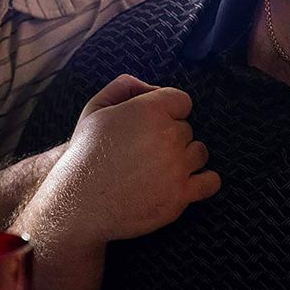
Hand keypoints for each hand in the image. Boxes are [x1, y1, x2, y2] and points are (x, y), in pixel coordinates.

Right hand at [34, 74, 219, 244]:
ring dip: (185, 158)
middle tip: (146, 152)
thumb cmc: (85, 154)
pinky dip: (204, 181)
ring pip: (199, 153)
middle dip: (171, 137)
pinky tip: (186, 182)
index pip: (182, 101)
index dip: (169, 112)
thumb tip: (152, 89)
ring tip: (160, 169)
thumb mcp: (95, 109)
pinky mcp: (181, 195)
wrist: (79, 202)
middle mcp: (168, 136)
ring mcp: (177, 166)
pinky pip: (210, 182)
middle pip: (187, 129)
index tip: (154, 126)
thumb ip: (125, 87)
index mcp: (150, 111)